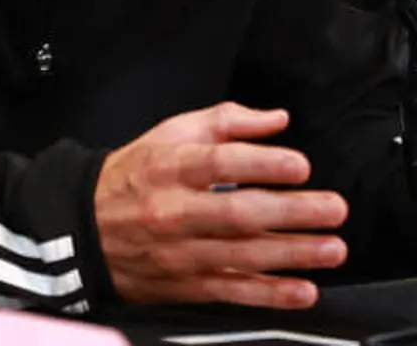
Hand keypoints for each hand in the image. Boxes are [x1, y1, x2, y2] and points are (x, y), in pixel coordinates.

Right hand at [94, 102, 349, 308]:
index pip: (219, 163)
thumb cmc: (133, 176)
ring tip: (333, 248)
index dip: (262, 164)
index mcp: (170, 167)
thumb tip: (275, 120)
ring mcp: (180, 252)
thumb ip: (226, 121)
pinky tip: (303, 291)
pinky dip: (270, 295)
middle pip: (238, 213)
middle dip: (292, 213)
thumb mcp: (170, 133)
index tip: (300, 165)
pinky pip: (232, 291)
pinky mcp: (186, 284)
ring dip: (293, 254)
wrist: (84, 228)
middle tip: (333, 208)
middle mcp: (174, 211)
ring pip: (242, 255)